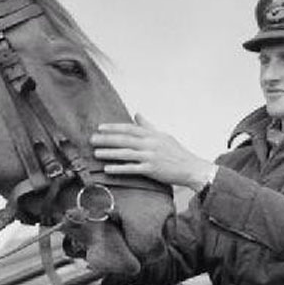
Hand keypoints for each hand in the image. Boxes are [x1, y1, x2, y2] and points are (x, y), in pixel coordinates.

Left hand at [91, 114, 216, 191]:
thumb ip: (148, 126)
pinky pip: (132, 169)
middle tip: (92, 139)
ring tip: (96, 153)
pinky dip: (119, 168)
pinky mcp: (152, 170)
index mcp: (152, 135)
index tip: (100, 127)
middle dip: (107, 139)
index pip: (130, 128)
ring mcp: (151, 157)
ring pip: (126, 153)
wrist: (191, 168)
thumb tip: (137, 114)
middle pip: (125, 139)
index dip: (114, 127)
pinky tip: (108, 168)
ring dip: (110, 153)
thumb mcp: (163, 136)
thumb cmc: (177, 153)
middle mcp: (151, 144)